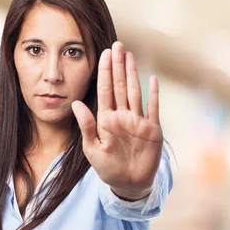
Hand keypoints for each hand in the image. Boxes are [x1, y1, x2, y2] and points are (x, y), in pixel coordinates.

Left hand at [71, 41, 162, 200]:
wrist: (129, 185)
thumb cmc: (108, 168)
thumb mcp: (92, 149)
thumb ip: (86, 126)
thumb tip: (75, 103)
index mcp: (106, 119)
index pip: (105, 90)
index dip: (105, 72)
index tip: (103, 53)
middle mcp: (122, 116)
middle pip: (120, 86)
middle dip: (118, 66)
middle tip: (116, 45)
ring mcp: (138, 121)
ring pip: (135, 92)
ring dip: (133, 74)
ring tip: (129, 55)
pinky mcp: (152, 130)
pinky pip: (153, 108)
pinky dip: (154, 94)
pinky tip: (152, 78)